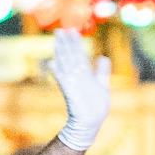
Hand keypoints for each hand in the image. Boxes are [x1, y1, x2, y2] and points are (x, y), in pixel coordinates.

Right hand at [47, 28, 112, 150]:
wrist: (90, 124)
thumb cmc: (96, 107)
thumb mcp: (102, 85)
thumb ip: (102, 71)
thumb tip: (103, 57)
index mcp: (84, 75)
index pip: (79, 55)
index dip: (75, 43)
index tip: (72, 31)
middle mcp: (77, 77)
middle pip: (70, 56)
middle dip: (66, 43)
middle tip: (59, 30)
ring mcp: (73, 84)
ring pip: (66, 64)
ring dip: (61, 51)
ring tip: (57, 39)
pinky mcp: (70, 94)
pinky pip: (62, 81)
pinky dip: (57, 72)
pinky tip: (51, 63)